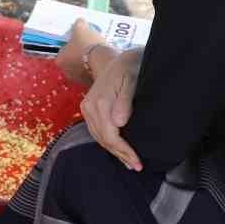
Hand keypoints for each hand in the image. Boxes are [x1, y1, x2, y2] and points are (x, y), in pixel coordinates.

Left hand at [55, 19, 104, 85]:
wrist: (104, 62)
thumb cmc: (87, 45)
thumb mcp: (81, 29)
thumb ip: (78, 25)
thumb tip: (79, 21)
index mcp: (59, 60)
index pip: (63, 51)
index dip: (72, 44)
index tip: (80, 40)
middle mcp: (66, 72)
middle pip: (72, 60)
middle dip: (79, 54)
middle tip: (89, 45)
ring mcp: (79, 80)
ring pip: (83, 67)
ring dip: (88, 61)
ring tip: (98, 52)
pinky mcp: (91, 83)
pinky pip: (92, 72)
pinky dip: (95, 67)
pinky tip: (103, 60)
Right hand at [80, 48, 142, 170]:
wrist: (112, 57)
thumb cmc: (129, 66)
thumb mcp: (132, 78)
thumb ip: (126, 100)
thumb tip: (119, 122)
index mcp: (101, 101)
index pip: (111, 135)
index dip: (124, 150)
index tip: (137, 161)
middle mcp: (90, 106)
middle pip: (104, 138)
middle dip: (120, 154)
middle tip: (136, 166)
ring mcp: (87, 108)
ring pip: (99, 137)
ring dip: (113, 151)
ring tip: (129, 162)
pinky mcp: (87, 108)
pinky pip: (96, 131)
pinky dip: (106, 142)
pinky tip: (117, 149)